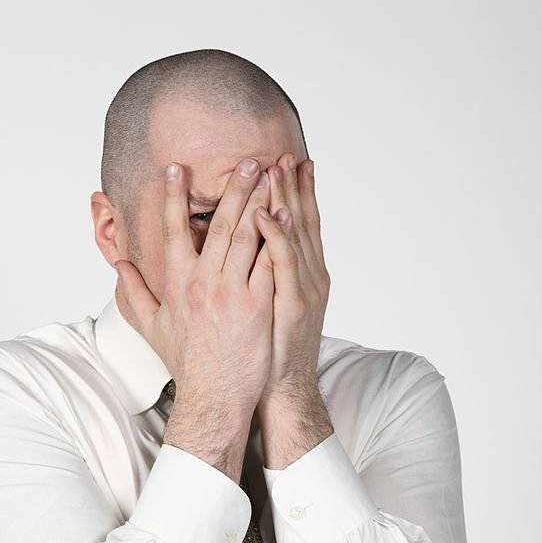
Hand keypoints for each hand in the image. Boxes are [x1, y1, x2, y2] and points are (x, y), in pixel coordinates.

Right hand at [115, 157, 277, 480]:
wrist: (214, 397)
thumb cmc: (187, 365)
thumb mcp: (152, 328)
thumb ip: (134, 293)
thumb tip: (120, 267)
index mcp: (176, 285)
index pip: (172, 231)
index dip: (173, 197)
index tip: (176, 168)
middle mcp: (203, 284)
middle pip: (217, 225)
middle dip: (232, 188)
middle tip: (246, 160)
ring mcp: (232, 293)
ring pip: (246, 236)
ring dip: (259, 202)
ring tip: (270, 174)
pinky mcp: (258, 306)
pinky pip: (269, 262)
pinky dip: (278, 236)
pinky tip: (287, 214)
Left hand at [253, 154, 333, 466]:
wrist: (280, 389)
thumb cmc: (264, 353)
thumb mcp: (263, 309)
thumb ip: (254, 278)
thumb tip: (236, 255)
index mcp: (295, 274)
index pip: (295, 224)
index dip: (292, 193)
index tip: (285, 161)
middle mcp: (305, 276)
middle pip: (299, 221)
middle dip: (292, 186)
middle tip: (285, 153)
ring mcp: (301, 289)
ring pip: (294, 234)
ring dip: (286, 198)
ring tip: (277, 167)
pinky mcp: (292, 304)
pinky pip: (282, 263)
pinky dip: (276, 236)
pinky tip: (264, 213)